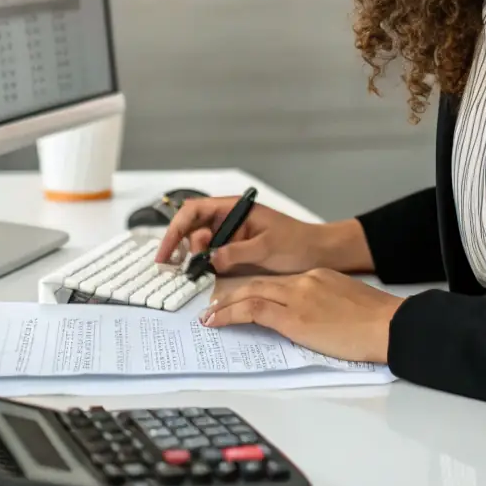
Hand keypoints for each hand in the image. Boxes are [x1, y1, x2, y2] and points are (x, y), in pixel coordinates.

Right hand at [155, 196, 327, 274]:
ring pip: (200, 245)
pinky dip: (204, 266)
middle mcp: (228, 220)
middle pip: (192, 229)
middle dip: (181, 247)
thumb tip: (210, 259)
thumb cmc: (297, 242)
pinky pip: (212, 257)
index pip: (194, 211)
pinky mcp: (235, 252)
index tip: (166, 253)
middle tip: (177, 270)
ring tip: (193, 275)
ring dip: (193, 259)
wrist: (319, 253)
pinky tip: (201, 277)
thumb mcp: (267, 246)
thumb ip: (237, 251)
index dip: (175, 229)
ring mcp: (231, 236)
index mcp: (234, 209)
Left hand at [201, 267, 400, 363]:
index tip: (240, 297)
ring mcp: (297, 298)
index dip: (253, 288)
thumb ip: (324, 304)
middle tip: (213, 303)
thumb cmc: (377, 320)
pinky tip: (216, 322)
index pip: (276, 280)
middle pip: (258, 283)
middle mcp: (303, 282)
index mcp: (317, 276)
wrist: (388, 324)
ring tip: (208, 315)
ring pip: (250, 294)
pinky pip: (253, 311)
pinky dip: (230, 314)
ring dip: (224, 305)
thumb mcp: (346, 302)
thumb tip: (311, 319)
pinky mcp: (294, 319)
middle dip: (231, 293)